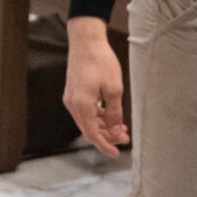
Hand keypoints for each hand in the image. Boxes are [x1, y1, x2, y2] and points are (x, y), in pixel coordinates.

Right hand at [64, 17, 129, 156]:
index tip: (117, 153)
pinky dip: (98, 117)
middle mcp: (72, 104)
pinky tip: (110, 115)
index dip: (105, 145)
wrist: (85, 42)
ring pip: (87, 121)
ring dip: (103, 126)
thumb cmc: (100, 62)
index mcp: (82, 104)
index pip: (92, 134)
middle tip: (125, 138)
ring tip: (121, 127)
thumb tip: (116, 130)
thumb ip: (114, 112)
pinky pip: (85, 112)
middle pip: (89, 129)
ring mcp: (71, 98)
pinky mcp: (73, 93)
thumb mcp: (114, 89)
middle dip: (107, 136)